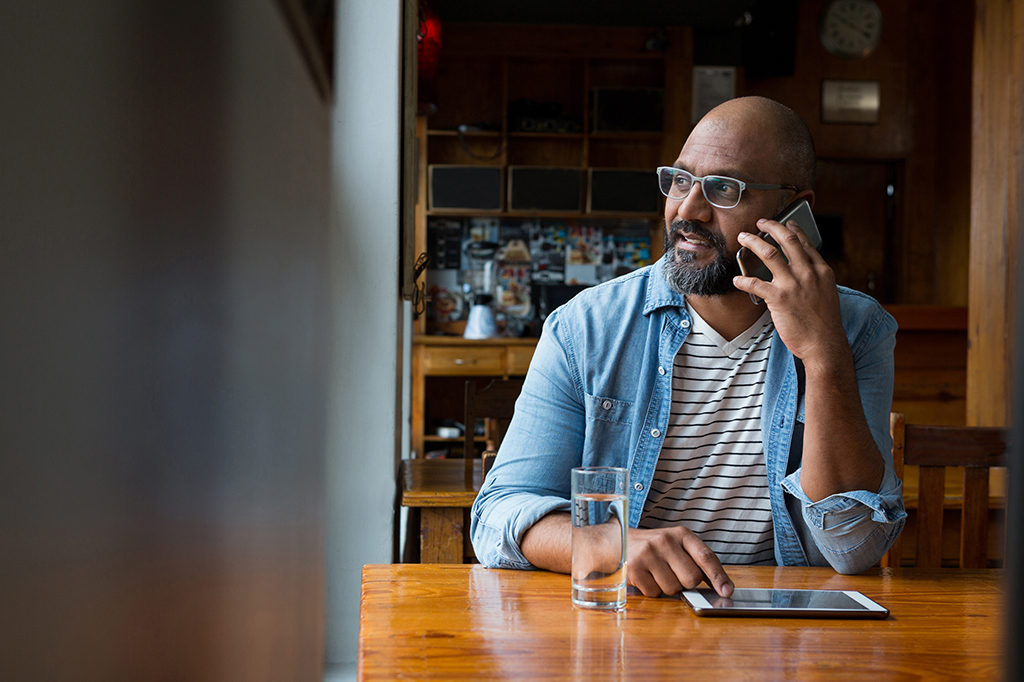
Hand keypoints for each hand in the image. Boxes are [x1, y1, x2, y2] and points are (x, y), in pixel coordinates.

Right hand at [626, 526, 733, 597]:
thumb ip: (698, 561)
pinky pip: (655, 593)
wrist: (617, 541)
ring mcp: (648, 554)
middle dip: (685, 583)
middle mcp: (665, 541)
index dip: (719, 576)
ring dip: (667, 587)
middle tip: (673, 573)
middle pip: (691, 578)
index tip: (727, 590)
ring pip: (673, 589)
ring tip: (657, 573)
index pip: (706, 556)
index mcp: (680, 534)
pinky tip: (646, 577)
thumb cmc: (653, 547)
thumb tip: (723, 586)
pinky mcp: (634, 568)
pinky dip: (652, 590)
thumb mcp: (676, 545)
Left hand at [733, 218, 846, 365]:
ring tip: (743, 238)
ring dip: (753, 242)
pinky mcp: (779, 298)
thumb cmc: (825, 324)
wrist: (825, 345)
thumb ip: (815, 280)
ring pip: (770, 253)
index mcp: (822, 271)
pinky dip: (743, 280)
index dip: (793, 230)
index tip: (786, 223)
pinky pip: (755, 283)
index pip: (806, 243)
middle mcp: (808, 273)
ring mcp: (793, 284)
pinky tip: (737, 279)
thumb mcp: (827, 294)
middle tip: (760, 222)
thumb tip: (802, 273)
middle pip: (787, 241)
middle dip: (771, 227)